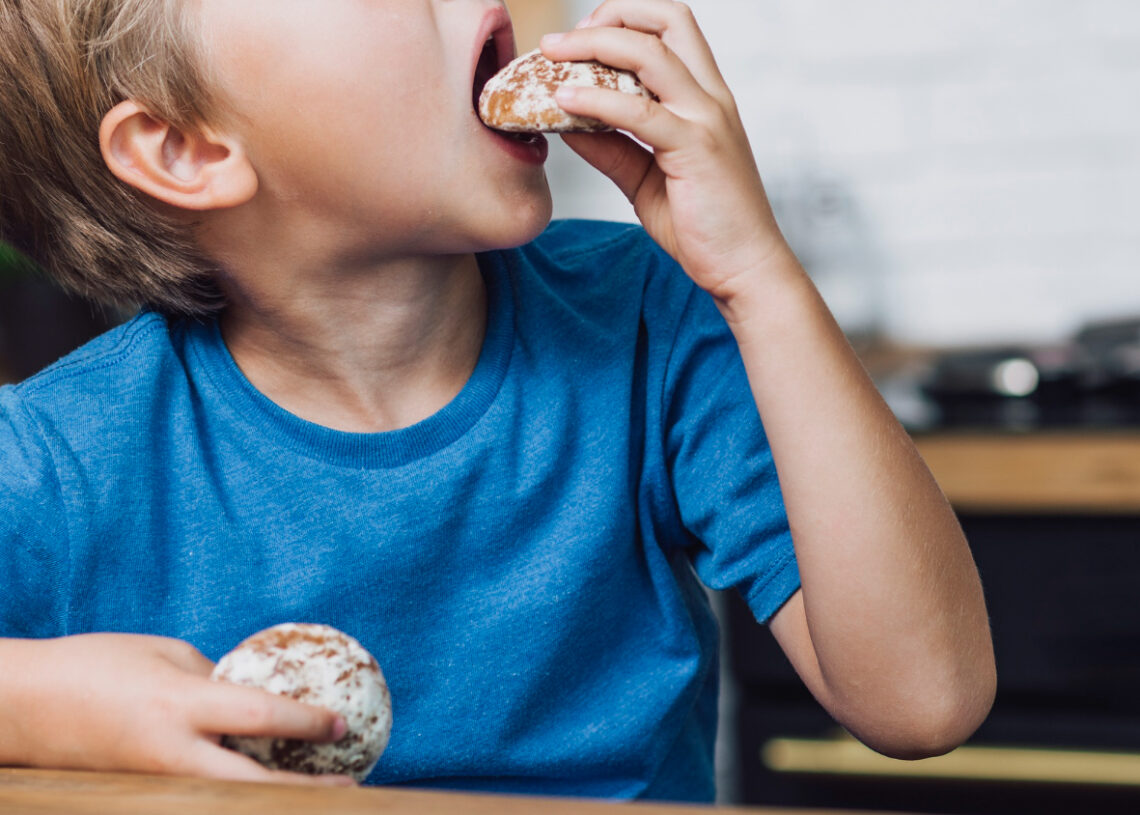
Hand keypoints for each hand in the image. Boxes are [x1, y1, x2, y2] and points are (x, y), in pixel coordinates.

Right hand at [0, 634, 353, 784]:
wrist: (23, 707)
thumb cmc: (98, 663)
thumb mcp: (166, 654)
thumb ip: (216, 678)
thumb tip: (260, 694)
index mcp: (179, 703)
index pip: (259, 715)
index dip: (306, 721)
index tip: (342, 723)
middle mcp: (170, 752)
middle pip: (251, 785)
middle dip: (302, 791)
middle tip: (349, 787)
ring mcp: (154, 781)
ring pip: (229, 800)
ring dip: (274, 798)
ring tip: (318, 792)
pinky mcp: (143, 795)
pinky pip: (202, 796)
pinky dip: (238, 792)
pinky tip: (264, 784)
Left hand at [541, 0, 794, 306]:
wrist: (744, 268)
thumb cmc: (703, 226)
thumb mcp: (646, 179)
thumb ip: (612, 148)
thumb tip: (566, 124)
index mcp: (705, 97)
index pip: (671, 28)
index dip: (624, 20)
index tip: (582, 39)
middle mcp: (710, 97)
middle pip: (667, 18)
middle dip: (610, 15)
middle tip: (562, 41)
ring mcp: (707, 119)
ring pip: (649, 53)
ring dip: (592, 46)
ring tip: (551, 57)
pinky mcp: (696, 148)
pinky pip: (638, 112)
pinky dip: (595, 101)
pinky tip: (563, 102)